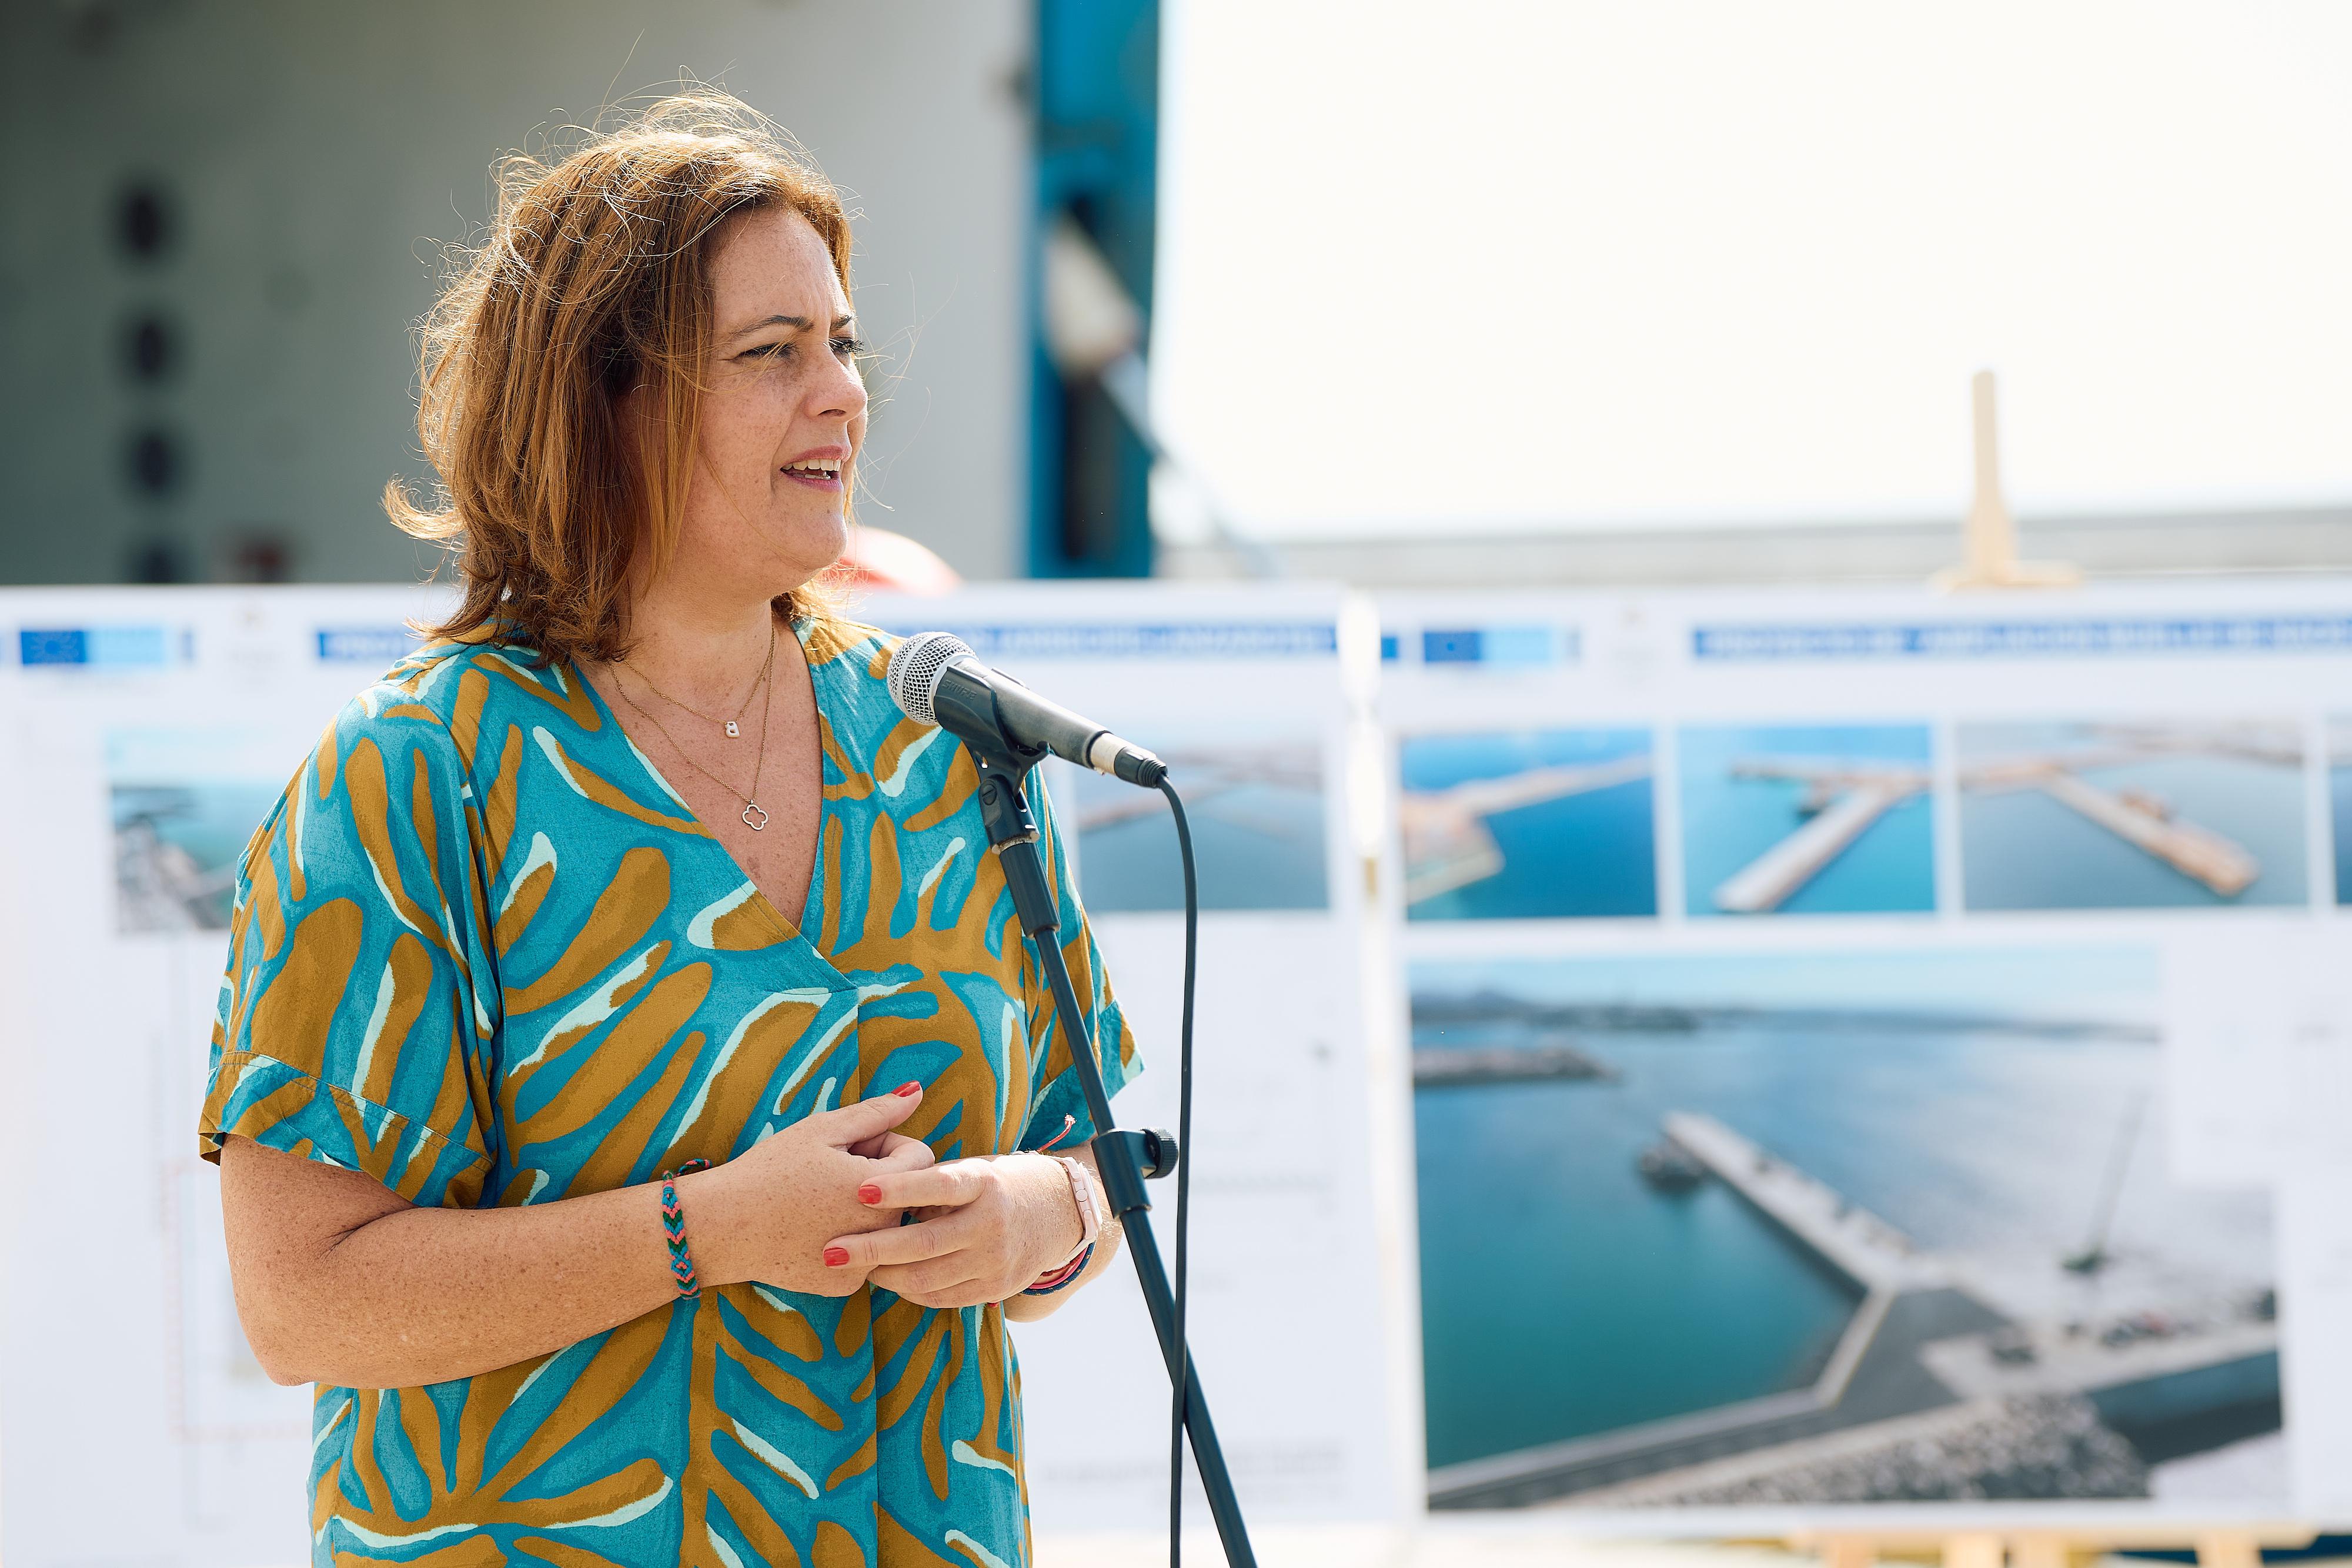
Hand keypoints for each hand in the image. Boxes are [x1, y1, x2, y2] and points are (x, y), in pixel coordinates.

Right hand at [683, 1083, 935, 1296]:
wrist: (721, 1227)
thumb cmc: (768, 1171)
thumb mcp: (821, 1131)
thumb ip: (876, 1112)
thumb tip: (917, 1091)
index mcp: (881, 1190)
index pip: (920, 1157)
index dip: (886, 1143)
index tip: (850, 1147)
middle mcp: (881, 1234)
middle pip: (905, 1194)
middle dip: (879, 1177)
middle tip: (830, 1173)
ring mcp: (864, 1265)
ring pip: (886, 1227)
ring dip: (866, 1210)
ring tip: (820, 1200)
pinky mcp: (845, 1286)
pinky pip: (864, 1256)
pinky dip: (848, 1241)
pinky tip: (812, 1230)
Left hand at [821, 1153, 1082, 1308]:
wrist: (1059, 1212)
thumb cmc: (1000, 1183)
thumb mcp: (975, 1169)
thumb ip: (934, 1183)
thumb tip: (879, 1194)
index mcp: (985, 1183)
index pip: (939, 1185)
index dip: (900, 1188)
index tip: (860, 1190)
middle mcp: (992, 1223)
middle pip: (924, 1243)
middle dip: (872, 1248)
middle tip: (830, 1251)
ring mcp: (995, 1260)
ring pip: (926, 1278)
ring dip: (884, 1274)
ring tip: (852, 1264)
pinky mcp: (995, 1288)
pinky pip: (940, 1297)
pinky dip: (909, 1290)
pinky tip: (887, 1278)